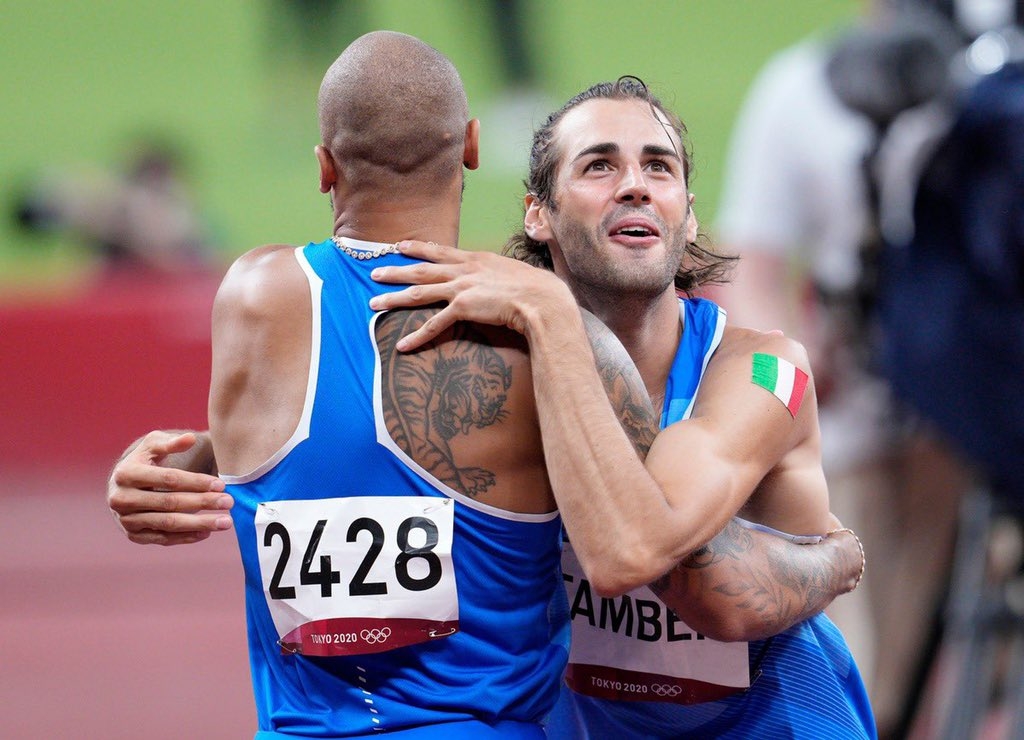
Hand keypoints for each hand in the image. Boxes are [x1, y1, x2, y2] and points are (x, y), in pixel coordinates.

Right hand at [107, 431, 232, 545]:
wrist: (121, 486)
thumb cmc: (143, 461)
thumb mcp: (153, 445)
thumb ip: (171, 443)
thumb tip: (190, 438)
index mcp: (127, 473)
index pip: (168, 479)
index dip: (196, 482)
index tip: (221, 484)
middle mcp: (122, 498)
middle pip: (169, 502)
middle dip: (202, 502)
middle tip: (229, 502)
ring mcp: (126, 519)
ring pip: (168, 524)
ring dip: (199, 524)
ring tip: (225, 522)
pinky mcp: (133, 535)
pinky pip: (162, 539)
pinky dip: (185, 537)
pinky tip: (207, 533)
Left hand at [368, 240, 573, 350]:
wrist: (540, 298)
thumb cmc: (535, 288)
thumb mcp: (513, 273)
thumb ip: (497, 275)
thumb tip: (498, 280)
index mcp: (476, 259)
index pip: (440, 251)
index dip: (418, 248)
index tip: (400, 245)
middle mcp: (464, 270)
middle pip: (422, 268)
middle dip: (396, 270)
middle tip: (374, 272)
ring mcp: (461, 288)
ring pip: (419, 292)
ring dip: (394, 298)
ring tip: (374, 303)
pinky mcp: (463, 308)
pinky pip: (434, 324)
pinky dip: (417, 336)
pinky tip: (402, 345)